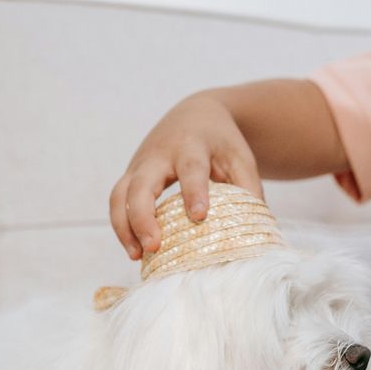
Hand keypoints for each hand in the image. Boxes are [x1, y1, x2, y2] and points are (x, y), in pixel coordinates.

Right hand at [109, 94, 264, 258]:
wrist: (196, 114)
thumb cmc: (221, 141)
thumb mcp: (240, 157)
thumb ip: (248, 189)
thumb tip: (253, 230)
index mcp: (192, 146)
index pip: (191, 169)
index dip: (193, 192)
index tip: (199, 216)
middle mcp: (158, 154)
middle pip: (141, 184)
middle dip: (143, 216)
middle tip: (154, 246)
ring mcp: (139, 165)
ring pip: (119, 195)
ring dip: (124, 226)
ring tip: (137, 255)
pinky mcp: (130, 176)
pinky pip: (118, 202)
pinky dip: (122, 226)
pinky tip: (135, 250)